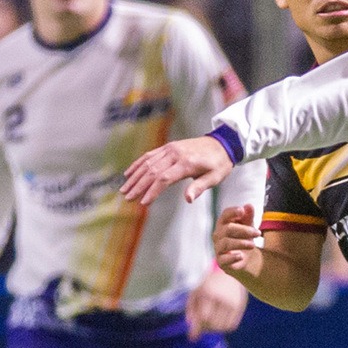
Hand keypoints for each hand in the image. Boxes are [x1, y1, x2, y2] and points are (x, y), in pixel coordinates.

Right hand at [121, 136, 235, 205]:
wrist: (222, 144)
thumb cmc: (219, 164)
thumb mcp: (214, 178)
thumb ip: (199, 188)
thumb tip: (188, 200)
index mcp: (186, 163)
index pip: (164, 178)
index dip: (152, 191)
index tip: (143, 203)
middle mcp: (175, 154)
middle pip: (152, 171)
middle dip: (138, 186)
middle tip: (127, 198)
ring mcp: (170, 149)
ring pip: (147, 163)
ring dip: (134, 176)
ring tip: (124, 189)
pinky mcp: (168, 147)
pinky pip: (150, 155)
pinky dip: (138, 164)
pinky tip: (128, 173)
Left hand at [186, 266, 248, 337]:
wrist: (229, 272)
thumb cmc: (208, 284)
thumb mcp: (195, 292)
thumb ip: (190, 309)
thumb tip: (191, 327)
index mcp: (208, 293)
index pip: (203, 316)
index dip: (197, 328)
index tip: (192, 338)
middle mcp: (222, 299)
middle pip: (212, 324)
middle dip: (205, 328)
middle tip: (202, 326)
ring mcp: (233, 303)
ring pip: (222, 327)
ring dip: (214, 329)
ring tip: (211, 323)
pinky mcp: (240, 307)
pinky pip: (231, 326)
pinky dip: (224, 327)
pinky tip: (220, 321)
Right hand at [214, 202, 265, 276]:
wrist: (245, 259)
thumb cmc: (244, 238)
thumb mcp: (249, 226)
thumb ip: (248, 216)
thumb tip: (248, 205)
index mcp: (223, 224)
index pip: (225, 215)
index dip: (232, 212)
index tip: (242, 211)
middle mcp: (218, 235)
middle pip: (228, 229)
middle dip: (244, 230)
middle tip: (258, 233)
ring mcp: (218, 248)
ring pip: (226, 243)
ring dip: (241, 243)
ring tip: (253, 245)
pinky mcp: (221, 261)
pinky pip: (223, 259)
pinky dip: (232, 257)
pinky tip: (241, 256)